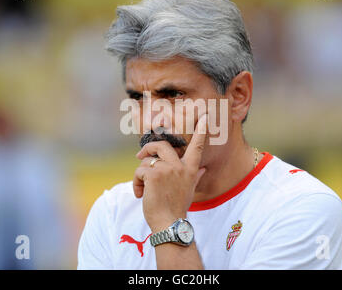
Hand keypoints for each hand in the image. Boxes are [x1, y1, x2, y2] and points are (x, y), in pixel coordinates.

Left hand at [133, 114, 207, 231]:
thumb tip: (204, 168)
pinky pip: (139, 171)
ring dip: (140, 176)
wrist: (169, 223)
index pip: (197, 147)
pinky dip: (136, 183)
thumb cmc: (177, 207)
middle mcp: (180, 167)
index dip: (201, 131)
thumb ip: (195, 176)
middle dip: (149, 148)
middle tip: (139, 155)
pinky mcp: (154, 175)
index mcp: (190, 169)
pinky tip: (140, 194)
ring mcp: (167, 169)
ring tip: (143, 191)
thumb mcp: (189, 190)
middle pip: (162, 145)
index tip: (205, 118)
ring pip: (147, 162)